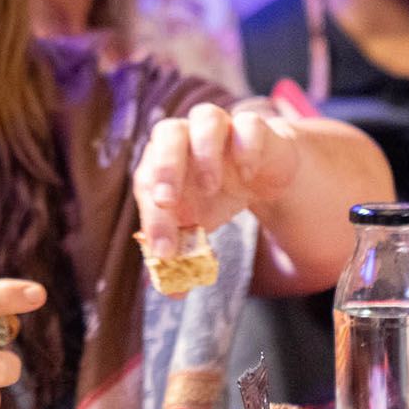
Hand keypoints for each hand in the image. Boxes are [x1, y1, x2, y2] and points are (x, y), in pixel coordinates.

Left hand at [134, 102, 300, 260]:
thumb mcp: (195, 228)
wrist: (261, 173)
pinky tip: (248, 173)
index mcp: (162, 161)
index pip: (147, 180)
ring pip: (206, 116)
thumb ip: (181, 257)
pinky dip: (247, 145)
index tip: (163, 251)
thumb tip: (171, 292)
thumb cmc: (214, 197)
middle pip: (167, 132)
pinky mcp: (256, 128)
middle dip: (165, 167)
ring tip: (211, 187)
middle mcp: (187, 138)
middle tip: (168, 202)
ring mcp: (222, 129)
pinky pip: (250, 123)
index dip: (152, 217)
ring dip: (204, 152)